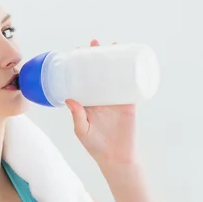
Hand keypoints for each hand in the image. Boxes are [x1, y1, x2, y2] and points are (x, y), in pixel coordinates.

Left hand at [65, 39, 139, 165]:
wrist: (116, 158)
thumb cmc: (96, 146)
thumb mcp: (82, 130)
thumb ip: (76, 116)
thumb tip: (69, 99)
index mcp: (88, 101)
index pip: (83, 78)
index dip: (80, 66)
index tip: (76, 52)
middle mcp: (101, 97)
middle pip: (99, 72)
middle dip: (98, 57)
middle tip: (95, 43)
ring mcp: (116, 98)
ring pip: (115, 74)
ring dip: (115, 59)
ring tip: (114, 45)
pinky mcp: (129, 103)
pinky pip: (131, 84)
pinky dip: (133, 73)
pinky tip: (132, 60)